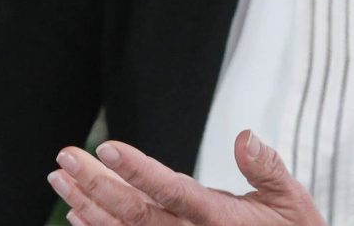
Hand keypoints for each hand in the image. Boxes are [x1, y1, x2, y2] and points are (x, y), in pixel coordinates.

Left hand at [47, 129, 326, 225]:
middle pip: (135, 213)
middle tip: (66, 157)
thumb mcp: (293, 201)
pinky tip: (77, 212)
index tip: (109, 148)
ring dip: (88, 202)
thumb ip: (267, 168)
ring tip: (60, 177)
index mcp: (220, 219)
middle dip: (97, 183)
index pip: (172, 191)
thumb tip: (245, 136)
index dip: (139, 171)